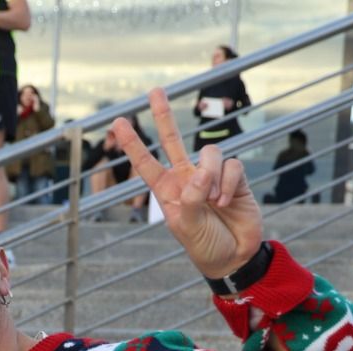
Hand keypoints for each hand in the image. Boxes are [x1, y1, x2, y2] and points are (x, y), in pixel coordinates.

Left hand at [112, 87, 261, 278]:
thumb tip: (200, 170)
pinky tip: (227, 202)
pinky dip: (229, 184)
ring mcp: (211, 175)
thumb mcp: (186, 228)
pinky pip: (232, 165)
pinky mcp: (235, 177)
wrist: (234, 257)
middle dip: (163, 115)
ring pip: (210, 153)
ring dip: (212, 175)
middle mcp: (187, 178)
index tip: (117, 122)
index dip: (132, 144)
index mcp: (167, 191)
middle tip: (154, 91)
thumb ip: (189, 199)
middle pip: (173, 140)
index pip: (145, 163)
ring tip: (214, 201)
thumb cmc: (204, 245)